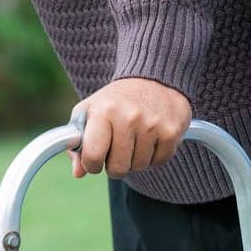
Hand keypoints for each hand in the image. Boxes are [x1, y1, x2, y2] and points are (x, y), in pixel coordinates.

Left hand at [69, 78, 190, 178]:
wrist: (153, 78)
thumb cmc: (115, 101)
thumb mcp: (89, 112)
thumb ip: (78, 143)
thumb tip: (78, 173)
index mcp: (103, 111)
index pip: (92, 156)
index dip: (91, 164)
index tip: (95, 158)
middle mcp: (128, 117)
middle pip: (118, 169)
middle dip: (115, 165)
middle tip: (117, 148)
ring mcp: (152, 124)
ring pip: (139, 167)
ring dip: (135, 159)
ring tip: (135, 138)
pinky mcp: (171, 131)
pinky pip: (159, 162)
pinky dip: (154, 156)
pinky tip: (151, 138)